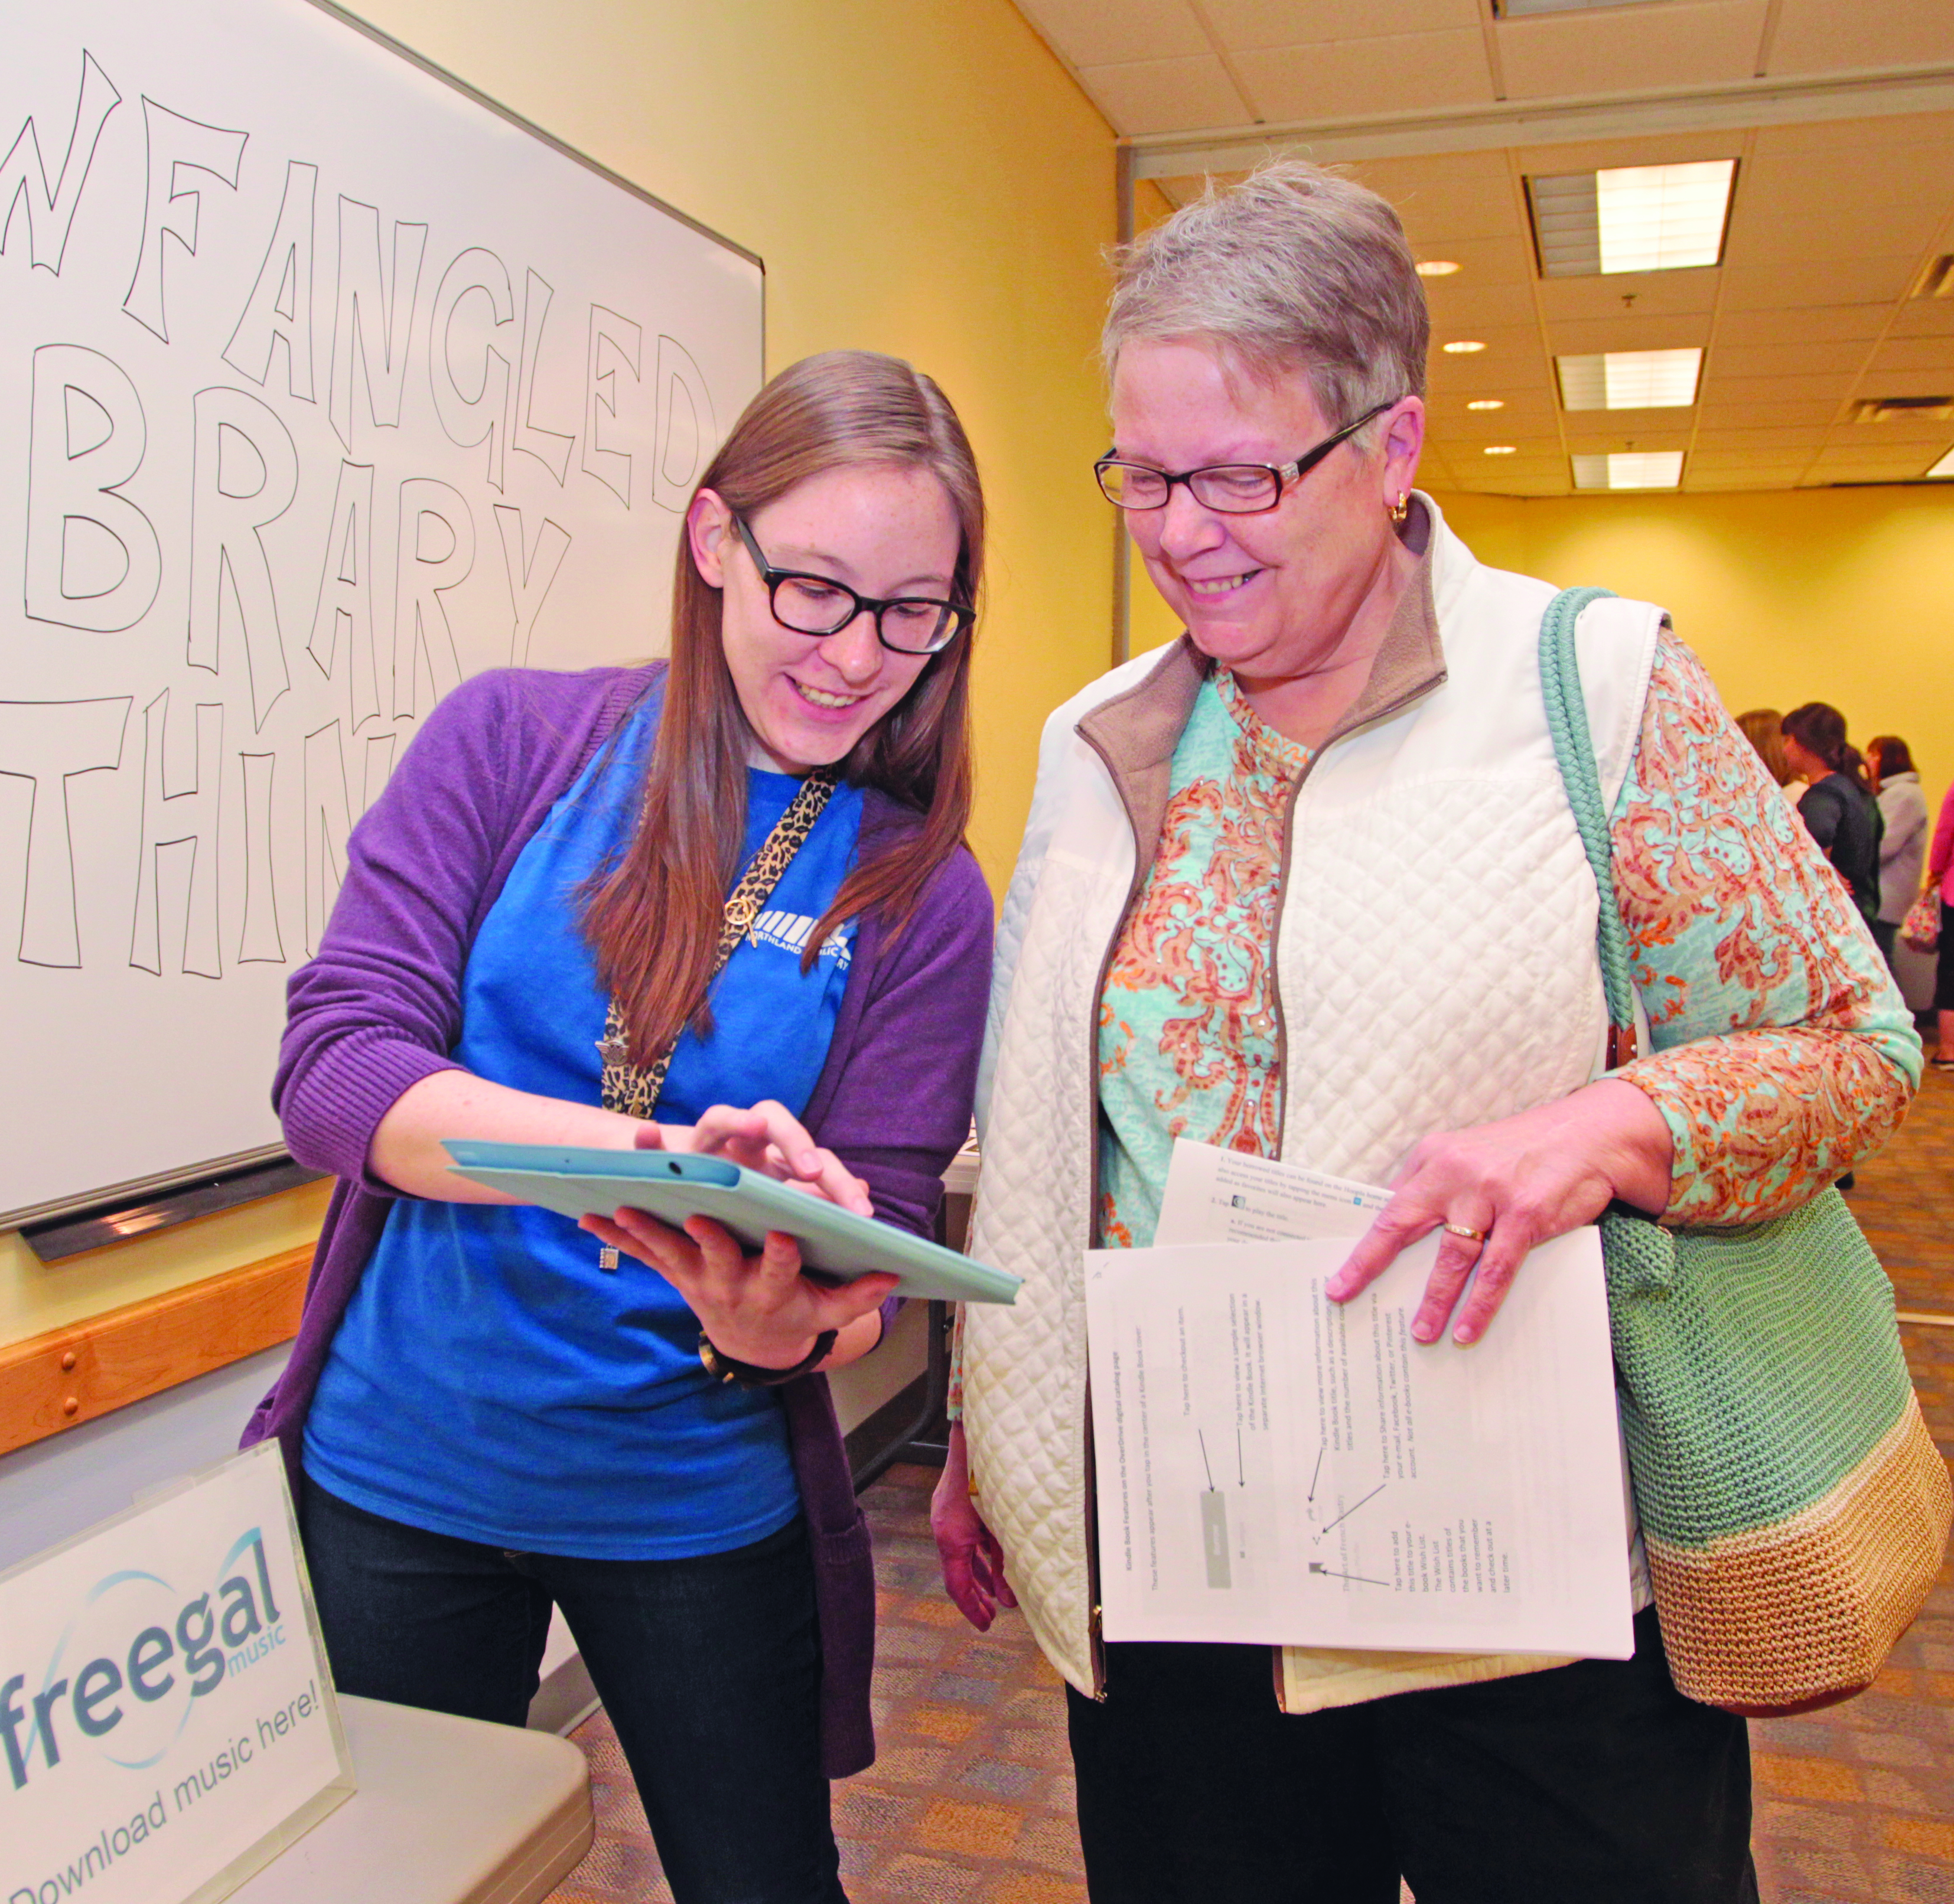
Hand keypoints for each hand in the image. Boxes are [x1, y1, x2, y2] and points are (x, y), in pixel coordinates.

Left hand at [580, 1203, 895, 1368]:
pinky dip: (616, 1237)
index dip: (783, 1257)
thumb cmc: (797, 1313)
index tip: (786, 1236)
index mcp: (773, 1292)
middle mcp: (731, 1287)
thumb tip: (892, 1275)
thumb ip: (859, 1295)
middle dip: (707, 1238)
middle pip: (717, 1260)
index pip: (780, 1273)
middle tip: (698, 1216)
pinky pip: (643, 1254)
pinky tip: (587, 1216)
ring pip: (669, 1253)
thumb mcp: (831, 1311)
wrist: (752, 1345)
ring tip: (621, 1206)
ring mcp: (698, 1281)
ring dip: (644, 1231)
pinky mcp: (675, 1274)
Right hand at [651, 1101, 873, 1214]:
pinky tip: (648, 1137)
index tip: (861, 1212)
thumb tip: (865, 1194)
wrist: (687, 1203)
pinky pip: (654, 1145)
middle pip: (776, 1123)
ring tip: (754, 1126)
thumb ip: (817, 1203)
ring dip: (735, 1118)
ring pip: (720, 1118)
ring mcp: (707, 1146)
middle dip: (796, 1142)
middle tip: (811, 1169)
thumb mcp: (782, 1213)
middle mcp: (745, 1144)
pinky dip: (649, 1141)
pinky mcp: (670, 1159)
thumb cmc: (744, 1210)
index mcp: (778, 1161)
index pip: (816, 1159)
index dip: (840, 1182)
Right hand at [931, 1421, 1015, 1629]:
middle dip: (975, 1595)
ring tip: (996, 1594)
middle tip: (990, 1616)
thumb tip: (1010, 1597)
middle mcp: (944, 1528)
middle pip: (957, 1572)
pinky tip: (993, 1560)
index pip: (957, 1585)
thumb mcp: (1002, 1527)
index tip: (985, 1625)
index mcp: (951, 1537)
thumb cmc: (994, 1480)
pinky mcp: (955, 1505)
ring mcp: (947, 1515)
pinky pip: (964, 1537)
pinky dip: (978, 1552)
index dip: (971, 1608)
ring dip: (979, 1575)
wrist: (976, 1437)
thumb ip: (1006, 1562)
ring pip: (961, 1554)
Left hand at [1324, 1078, 1672, 1344]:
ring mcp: (1489, 1193)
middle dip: (1369, 1262)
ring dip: (1435, 1300)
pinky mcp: (1525, 1213)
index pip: (1387, 1205)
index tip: (1340, 1274)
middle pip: (1401, 1223)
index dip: (1362, 1242)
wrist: (1589, 1135)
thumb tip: (1397, 1232)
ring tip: (1421, 1333)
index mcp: (1433, 1157)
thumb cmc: (1523, 1152)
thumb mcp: (1468, 1154)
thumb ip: (1435, 1187)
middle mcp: (1455, 1171)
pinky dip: (1480, 1304)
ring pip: (1451, 1257)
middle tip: (1345, 1295)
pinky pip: (1497, 1269)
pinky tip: (1468, 1329)